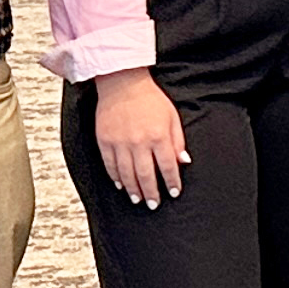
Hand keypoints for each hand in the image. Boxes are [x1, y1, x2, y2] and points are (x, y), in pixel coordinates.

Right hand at [90, 64, 188, 205]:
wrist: (123, 83)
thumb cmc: (150, 99)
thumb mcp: (172, 117)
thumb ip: (178, 141)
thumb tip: (183, 162)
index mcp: (158, 136)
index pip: (167, 166)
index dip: (172, 182)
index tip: (174, 192)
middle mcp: (139, 142)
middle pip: (145, 174)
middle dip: (151, 192)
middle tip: (154, 204)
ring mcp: (119, 143)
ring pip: (126, 173)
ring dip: (133, 189)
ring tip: (138, 199)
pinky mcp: (105, 140)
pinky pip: (110, 165)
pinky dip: (116, 177)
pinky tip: (121, 185)